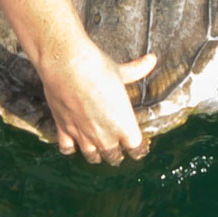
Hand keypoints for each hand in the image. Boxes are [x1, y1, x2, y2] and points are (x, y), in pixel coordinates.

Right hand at [41, 39, 156, 165]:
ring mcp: (84, 135)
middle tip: (117, 149)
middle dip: (116, 154)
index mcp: (124, 125)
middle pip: (114, 156)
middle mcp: (105, 135)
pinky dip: (71, 147)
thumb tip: (152, 60)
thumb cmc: (96, 67)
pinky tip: (73, 143)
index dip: (138, 148)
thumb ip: (136, 70)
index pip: (136, 148)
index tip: (138, 146)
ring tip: (97, 149)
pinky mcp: (65, 129)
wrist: (66, 64)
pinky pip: (68, 149)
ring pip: (92, 156)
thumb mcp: (120, 71)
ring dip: (96, 154)